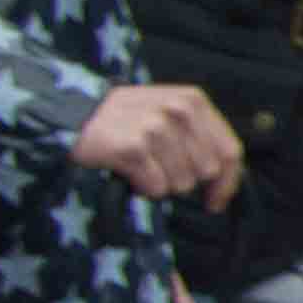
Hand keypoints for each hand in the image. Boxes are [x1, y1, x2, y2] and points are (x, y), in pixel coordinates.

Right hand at [73, 82, 244, 207]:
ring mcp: (156, 128)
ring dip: (161, 184)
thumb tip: (226, 176)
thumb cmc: (125, 120)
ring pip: (182, 183)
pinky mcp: (134, 148)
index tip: (215, 202)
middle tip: (158, 170)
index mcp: (193, 100)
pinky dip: (143, 187)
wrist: (72, 116)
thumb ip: (199, 135)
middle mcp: (178, 110)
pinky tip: (128, 171)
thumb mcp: (167, 111)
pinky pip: (156, 187)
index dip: (227, 182)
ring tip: (141, 166)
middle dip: (185, 180)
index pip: (230, 150)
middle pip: (207, 172)